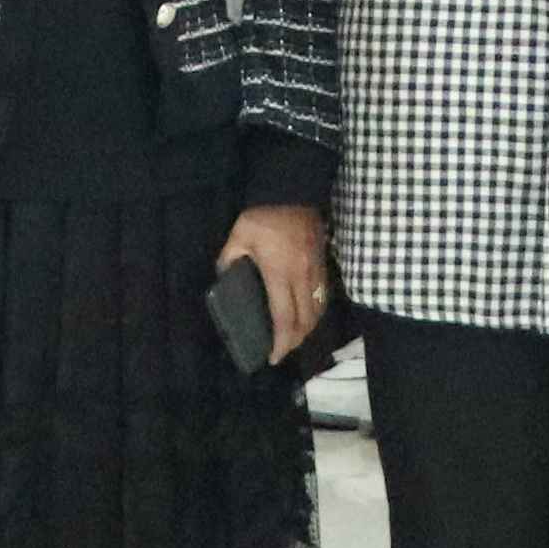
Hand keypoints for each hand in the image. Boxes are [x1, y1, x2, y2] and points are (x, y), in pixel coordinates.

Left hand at [217, 200, 331, 363]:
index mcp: (280, 274)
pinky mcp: (323, 261)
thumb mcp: (238, 237)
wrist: (293, 189)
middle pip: (306, 320)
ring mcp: (316, 269)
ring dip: (308, 328)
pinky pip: (323, 295)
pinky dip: (316, 311)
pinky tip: (307, 313)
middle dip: (295, 341)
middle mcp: (302, 277)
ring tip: (294, 336)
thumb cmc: (263, 215)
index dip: (281, 342)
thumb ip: (230, 260)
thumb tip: (225, 278)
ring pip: (318, 310)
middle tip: (282, 350)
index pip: (285, 318)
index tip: (274, 357)